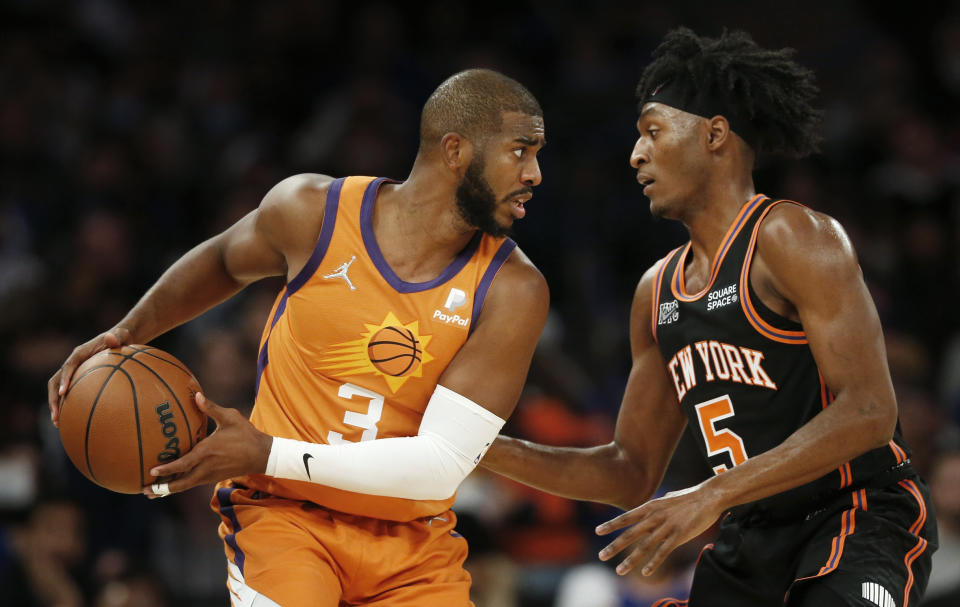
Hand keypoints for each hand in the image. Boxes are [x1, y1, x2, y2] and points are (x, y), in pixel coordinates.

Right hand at [47, 327, 131, 426]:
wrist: (120, 339)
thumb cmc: (122, 338)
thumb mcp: (122, 335)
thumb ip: (117, 337)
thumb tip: (111, 337)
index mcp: (80, 353)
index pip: (69, 365)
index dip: (64, 379)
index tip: (62, 393)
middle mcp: (73, 363)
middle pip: (55, 381)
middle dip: (53, 398)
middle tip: (56, 416)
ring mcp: (74, 372)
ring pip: (58, 389)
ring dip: (55, 405)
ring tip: (58, 423)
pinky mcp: (78, 379)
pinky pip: (70, 393)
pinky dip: (68, 405)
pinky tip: (72, 421)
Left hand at [143, 393, 271, 497]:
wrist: (262, 455)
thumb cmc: (246, 434)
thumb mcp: (231, 417)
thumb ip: (211, 408)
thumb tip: (196, 395)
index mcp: (208, 451)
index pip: (184, 464)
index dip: (167, 470)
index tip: (152, 471)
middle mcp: (206, 467)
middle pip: (180, 483)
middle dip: (162, 488)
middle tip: (144, 490)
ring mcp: (210, 475)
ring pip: (185, 485)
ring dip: (168, 490)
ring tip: (152, 493)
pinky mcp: (213, 478)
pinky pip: (192, 483)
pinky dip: (179, 485)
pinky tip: (171, 484)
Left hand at [595, 482, 722, 575]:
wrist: (709, 496)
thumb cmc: (690, 497)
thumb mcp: (667, 499)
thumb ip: (656, 506)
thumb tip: (649, 508)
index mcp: (651, 507)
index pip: (626, 517)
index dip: (611, 525)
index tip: (598, 531)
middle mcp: (655, 517)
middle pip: (630, 534)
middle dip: (614, 546)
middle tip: (601, 556)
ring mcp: (666, 527)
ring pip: (644, 546)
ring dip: (630, 560)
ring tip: (619, 570)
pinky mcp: (679, 536)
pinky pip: (663, 552)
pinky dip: (653, 563)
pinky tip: (645, 573)